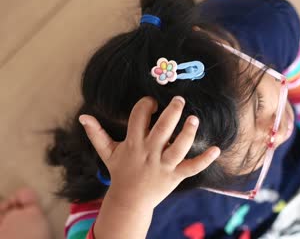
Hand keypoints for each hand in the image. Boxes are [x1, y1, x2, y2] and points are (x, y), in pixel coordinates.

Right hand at [78, 96, 219, 207]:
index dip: (146, 105)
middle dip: (171, 113)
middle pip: (161, 129)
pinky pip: (192, 167)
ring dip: (187, 133)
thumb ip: (96, 134)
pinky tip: (216, 149)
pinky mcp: (175, 175)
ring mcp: (163, 165)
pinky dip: (204, 160)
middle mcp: (149, 153)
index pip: (139, 118)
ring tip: (194, 118)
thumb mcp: (107, 153)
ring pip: (178, 148)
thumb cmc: (121, 172)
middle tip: (179, 100)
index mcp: (133, 143)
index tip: (152, 101)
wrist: (130, 200)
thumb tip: (83, 117)